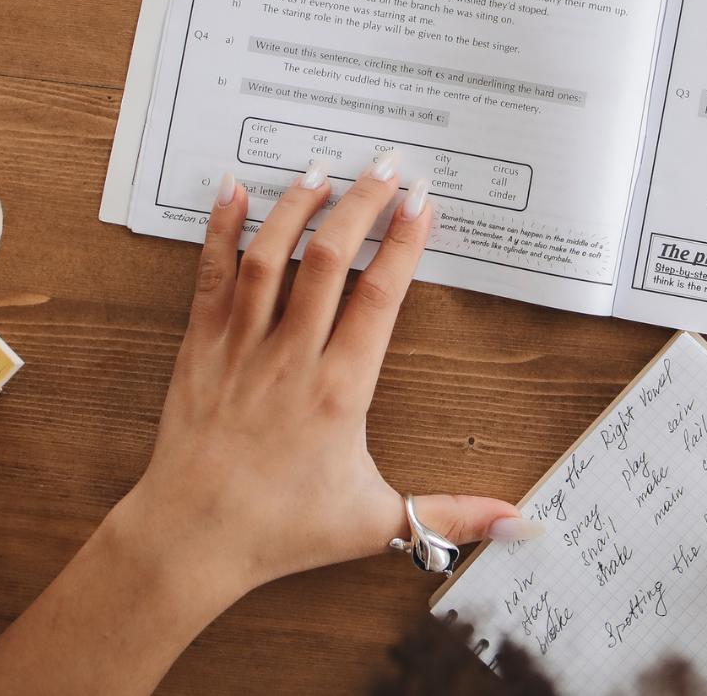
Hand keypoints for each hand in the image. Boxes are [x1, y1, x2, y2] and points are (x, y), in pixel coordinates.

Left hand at [0, 158, 535, 695]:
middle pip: (329, 260)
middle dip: (361, 204)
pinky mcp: (202, 345)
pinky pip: (212, 276)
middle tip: (386, 165)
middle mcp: (291, 358)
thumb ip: (450, 513)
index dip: (403, 244)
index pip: (379, 298)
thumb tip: (517, 522)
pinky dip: (221, 228)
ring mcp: (242, 347)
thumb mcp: (376, 523)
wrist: (189, 540)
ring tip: (324, 167)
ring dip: (298, 206)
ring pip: (271, 257)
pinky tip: (233, 187)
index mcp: (340, 391)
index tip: (422, 204)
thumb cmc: (282, 531)